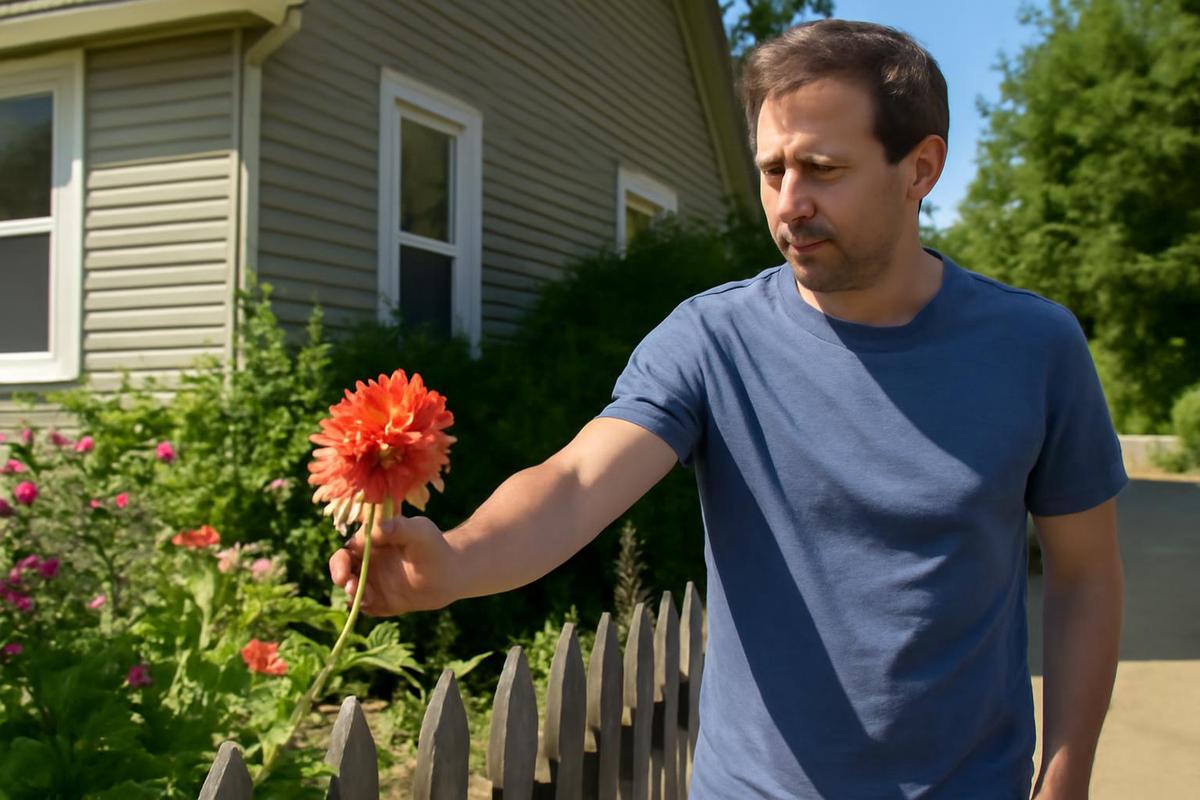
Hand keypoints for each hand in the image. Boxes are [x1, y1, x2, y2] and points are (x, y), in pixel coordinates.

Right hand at [328, 514, 459, 615]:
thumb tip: (380, 526)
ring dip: (352, 593)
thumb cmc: (435, 546)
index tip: (347, 569)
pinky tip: (372, 607)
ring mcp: (374, 581)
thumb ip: (401, 527)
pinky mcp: (382, 601)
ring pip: (352, 588)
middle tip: (348, 584)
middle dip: (339, 575)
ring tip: (366, 597)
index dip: (342, 559)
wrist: (452, 574)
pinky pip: (366, 606)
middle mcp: (369, 560)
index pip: (350, 548)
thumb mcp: (421, 532)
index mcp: (374, 541)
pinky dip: (364, 607)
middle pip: (342, 567)